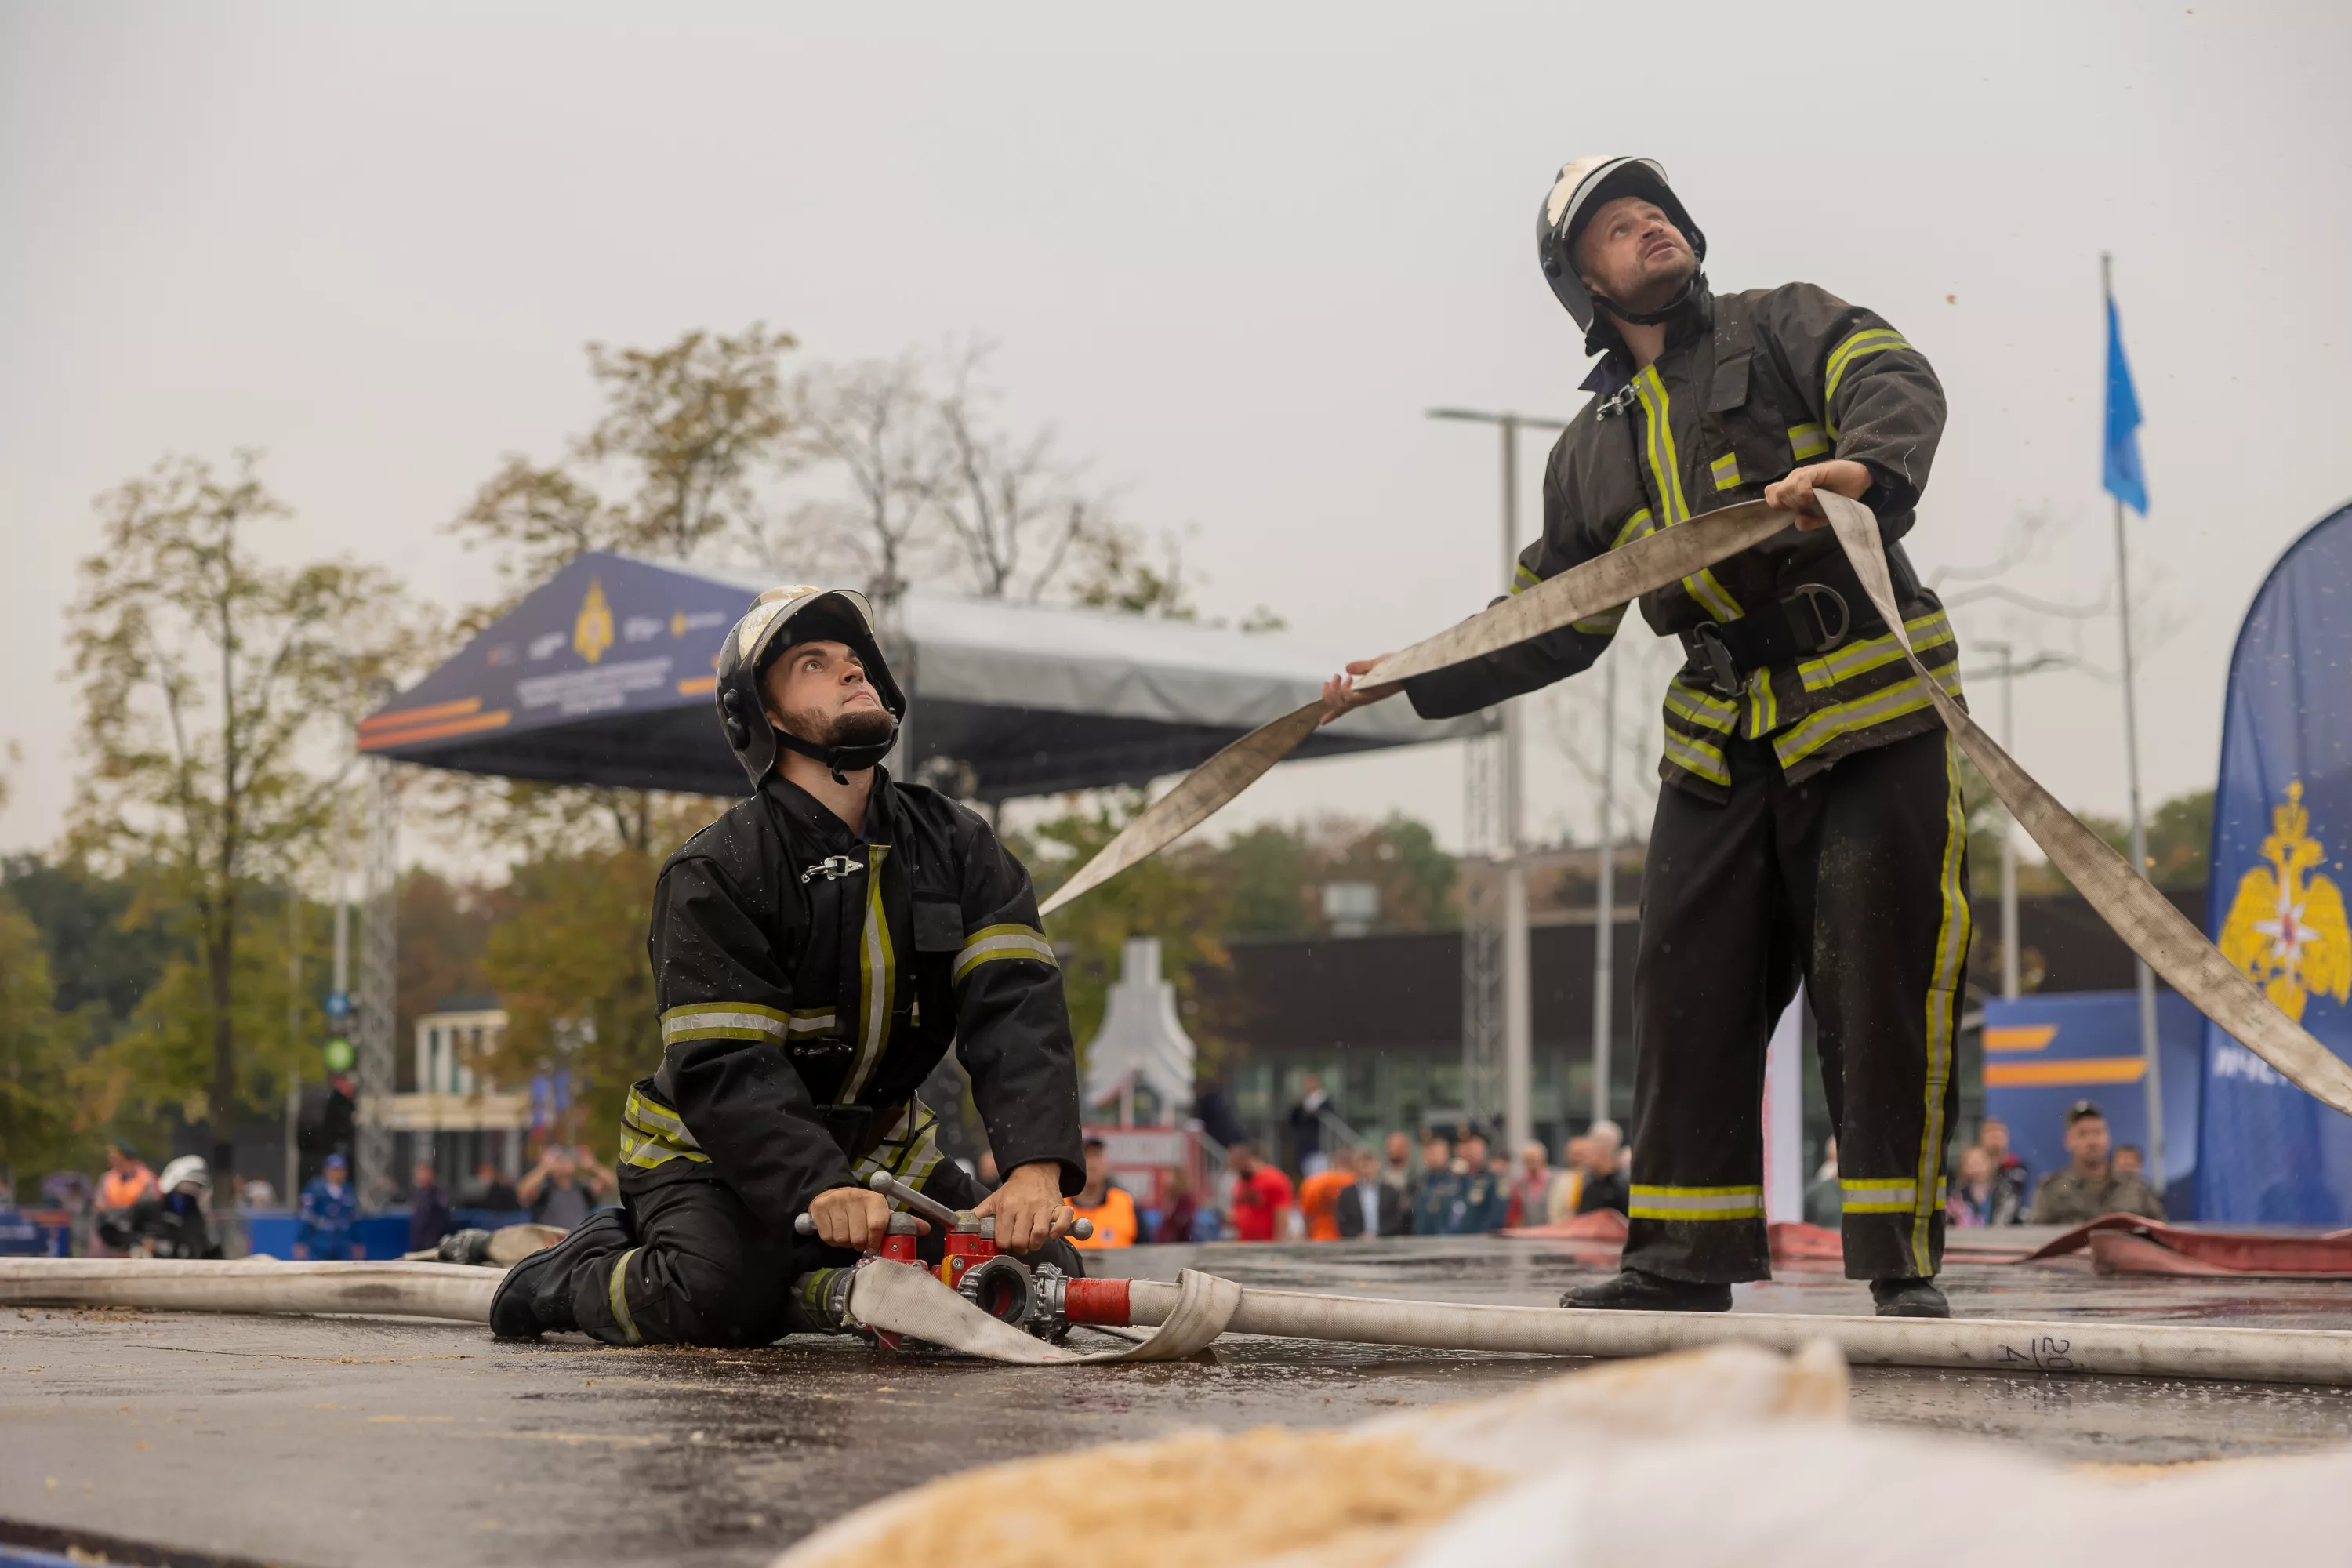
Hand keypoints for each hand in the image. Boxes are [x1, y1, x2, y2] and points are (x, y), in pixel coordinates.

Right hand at [807, 1185, 923, 1250]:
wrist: (833, 1192)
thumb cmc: (862, 1208)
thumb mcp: (882, 1212)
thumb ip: (903, 1222)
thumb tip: (926, 1229)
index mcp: (874, 1199)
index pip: (877, 1225)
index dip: (875, 1241)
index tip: (872, 1247)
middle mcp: (855, 1197)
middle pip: (858, 1237)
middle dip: (859, 1244)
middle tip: (858, 1239)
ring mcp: (836, 1202)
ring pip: (842, 1239)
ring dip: (845, 1243)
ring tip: (848, 1235)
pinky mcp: (820, 1208)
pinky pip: (827, 1236)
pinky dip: (832, 1240)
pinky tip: (836, 1232)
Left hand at [975, 1159, 1069, 1252]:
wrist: (1034, 1171)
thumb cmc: (1014, 1190)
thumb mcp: (993, 1200)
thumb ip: (979, 1214)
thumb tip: (961, 1223)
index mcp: (1007, 1207)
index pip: (1003, 1238)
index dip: (1005, 1244)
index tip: (1007, 1242)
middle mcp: (1025, 1207)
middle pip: (1020, 1240)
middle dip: (1020, 1247)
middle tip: (1021, 1244)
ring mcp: (1043, 1207)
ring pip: (1040, 1235)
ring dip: (1036, 1243)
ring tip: (1033, 1240)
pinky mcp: (1058, 1207)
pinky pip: (1064, 1221)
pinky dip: (1060, 1230)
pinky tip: (1053, 1234)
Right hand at [1319, 658, 1402, 726]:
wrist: (1410, 668)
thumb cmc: (1396, 667)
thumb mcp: (1375, 665)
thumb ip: (1361, 667)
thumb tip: (1346, 668)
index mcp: (1362, 695)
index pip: (1344, 707)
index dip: (1332, 715)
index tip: (1322, 721)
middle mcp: (1363, 700)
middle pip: (1337, 706)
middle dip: (1328, 694)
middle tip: (1332, 678)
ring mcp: (1366, 698)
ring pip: (1340, 703)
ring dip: (1334, 690)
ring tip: (1339, 677)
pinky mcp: (1370, 696)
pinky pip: (1350, 699)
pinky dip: (1344, 690)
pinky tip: (1348, 679)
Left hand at [1764, 459, 1871, 529]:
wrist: (1859, 481)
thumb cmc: (1839, 497)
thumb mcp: (1823, 516)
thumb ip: (1810, 522)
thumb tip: (1798, 523)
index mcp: (1793, 489)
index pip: (1770, 493)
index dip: (1777, 505)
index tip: (1793, 511)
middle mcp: (1794, 480)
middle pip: (1775, 493)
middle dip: (1787, 505)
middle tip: (1804, 506)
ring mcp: (1803, 474)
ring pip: (1785, 489)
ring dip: (1796, 500)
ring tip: (1812, 501)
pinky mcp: (1814, 471)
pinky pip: (1800, 481)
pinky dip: (1804, 492)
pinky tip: (1814, 496)